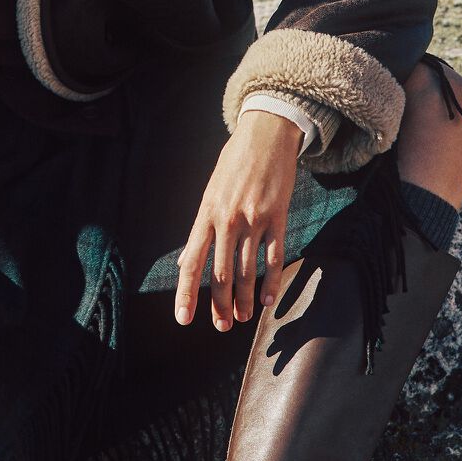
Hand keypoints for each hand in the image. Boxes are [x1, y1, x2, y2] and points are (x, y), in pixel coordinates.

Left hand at [175, 113, 300, 333]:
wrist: (265, 134)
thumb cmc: (233, 164)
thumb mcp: (209, 194)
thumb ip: (199, 230)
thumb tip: (186, 260)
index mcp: (205, 214)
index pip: (192, 262)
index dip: (186, 293)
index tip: (183, 319)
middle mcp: (227, 219)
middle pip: (220, 273)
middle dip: (219, 304)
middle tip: (221, 326)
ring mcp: (253, 219)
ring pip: (246, 270)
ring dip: (243, 299)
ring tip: (241, 318)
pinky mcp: (277, 216)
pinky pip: (273, 256)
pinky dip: (270, 282)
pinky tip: (267, 301)